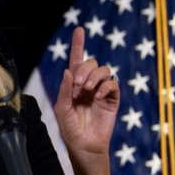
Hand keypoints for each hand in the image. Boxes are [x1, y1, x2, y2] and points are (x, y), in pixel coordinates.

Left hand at [53, 26, 119, 174]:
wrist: (84, 145)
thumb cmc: (70, 128)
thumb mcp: (62, 108)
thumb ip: (64, 89)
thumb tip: (69, 70)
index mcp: (74, 84)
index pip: (77, 60)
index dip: (78, 44)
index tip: (79, 29)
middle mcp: (88, 84)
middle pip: (91, 63)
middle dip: (85, 69)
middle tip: (78, 85)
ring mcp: (101, 91)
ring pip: (104, 70)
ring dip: (94, 76)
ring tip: (88, 90)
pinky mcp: (112, 99)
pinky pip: (113, 84)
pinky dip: (106, 86)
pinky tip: (98, 96)